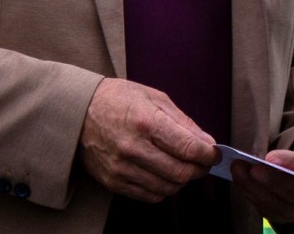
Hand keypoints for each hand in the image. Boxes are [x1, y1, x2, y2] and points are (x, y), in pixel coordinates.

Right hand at [79, 78, 217, 201]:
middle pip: (180, 172)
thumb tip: (207, 143)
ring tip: (183, 167)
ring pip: (166, 188)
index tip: (214, 154)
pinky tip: (165, 175)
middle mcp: (132, 148)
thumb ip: (184, 122)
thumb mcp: (155, 98)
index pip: (188, 148)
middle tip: (203, 163)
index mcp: (146, 121)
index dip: (208, 155)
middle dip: (199, 170)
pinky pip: (148, 196)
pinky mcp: (112, 182)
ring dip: (182, 181)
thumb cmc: (119, 99)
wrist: (78, 112)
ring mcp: (121, 168)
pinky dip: (163, 189)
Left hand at [234, 134, 293, 227]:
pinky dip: (250, 194)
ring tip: (237, 168)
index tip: (271, 156)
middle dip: (271, 180)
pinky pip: (265, 209)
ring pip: (276, 204)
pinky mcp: (284, 217)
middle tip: (252, 166)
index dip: (293, 164)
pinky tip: (239, 178)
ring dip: (254, 187)